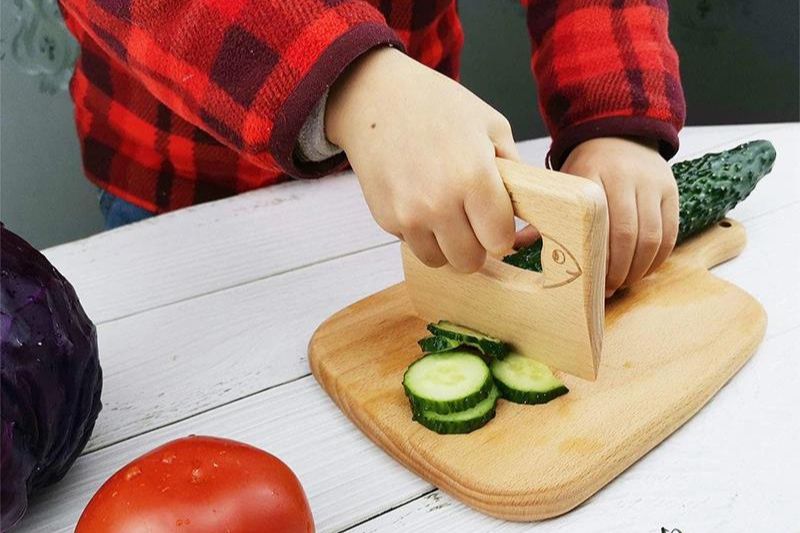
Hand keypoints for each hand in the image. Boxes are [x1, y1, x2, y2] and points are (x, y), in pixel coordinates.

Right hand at [326, 47, 518, 272]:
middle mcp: (440, 203)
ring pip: (440, 261)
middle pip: (470, 261)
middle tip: (474, 223)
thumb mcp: (490, 124)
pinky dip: (421, 233)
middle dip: (477, 246)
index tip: (498, 222)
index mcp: (474, 178)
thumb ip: (515, 169)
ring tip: (447, 215)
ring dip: (447, 245)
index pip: (499, 240)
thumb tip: (528, 207)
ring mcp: (409, 215)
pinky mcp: (386, 219)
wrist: (375, 98)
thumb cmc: (436, 105)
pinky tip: (420, 201)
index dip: (503, 234)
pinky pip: (412, 245)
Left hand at [520, 137, 677, 297]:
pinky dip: (657, 258)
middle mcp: (624, 177)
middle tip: (607, 290)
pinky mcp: (670, 191)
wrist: (617, 133)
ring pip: (652, 237)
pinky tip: (642, 270)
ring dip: (638, 268)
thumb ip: (540, 216)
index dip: (595, 258)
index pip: (595, 224)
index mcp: (589, 175)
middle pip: (626, 234)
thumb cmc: (585, 169)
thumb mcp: (561, 184)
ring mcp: (651, 184)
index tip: (589, 283)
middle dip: (617, 269)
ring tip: (623, 283)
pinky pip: (669, 233)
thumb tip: (513, 246)